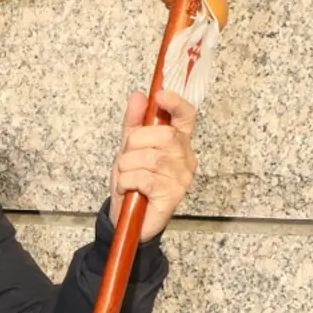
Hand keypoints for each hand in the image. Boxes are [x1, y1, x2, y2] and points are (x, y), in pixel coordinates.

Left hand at [109, 89, 197, 241]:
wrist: (126, 218)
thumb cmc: (132, 182)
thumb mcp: (128, 149)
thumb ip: (133, 123)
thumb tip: (138, 96)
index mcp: (177, 142)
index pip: (186, 116)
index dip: (176, 103)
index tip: (160, 95)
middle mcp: (185, 158)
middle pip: (164, 135)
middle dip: (135, 143)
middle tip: (126, 157)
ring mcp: (182, 177)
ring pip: (151, 158)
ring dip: (128, 166)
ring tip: (125, 176)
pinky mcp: (173, 195)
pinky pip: (145, 178)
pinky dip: (128, 181)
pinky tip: (127, 188)